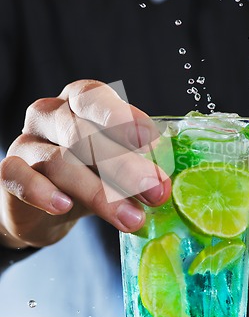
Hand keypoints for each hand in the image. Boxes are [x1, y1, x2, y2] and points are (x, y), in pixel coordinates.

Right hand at [0, 80, 170, 248]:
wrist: (46, 204)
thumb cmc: (89, 172)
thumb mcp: (116, 161)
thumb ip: (136, 162)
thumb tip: (165, 179)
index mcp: (79, 102)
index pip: (95, 97)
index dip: (122, 117)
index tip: (152, 142)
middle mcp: (50, 114)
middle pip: (83, 133)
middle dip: (124, 164)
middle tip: (155, 190)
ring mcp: (26, 141)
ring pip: (60, 161)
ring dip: (99, 192)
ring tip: (132, 218)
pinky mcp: (9, 172)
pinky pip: (20, 178)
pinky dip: (42, 192)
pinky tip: (64, 207)